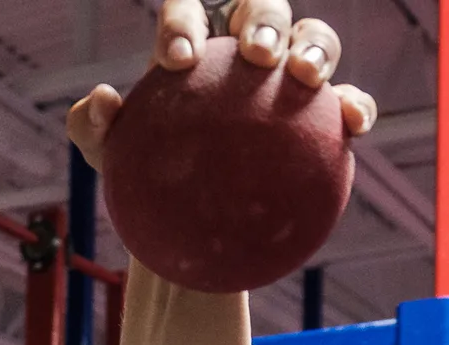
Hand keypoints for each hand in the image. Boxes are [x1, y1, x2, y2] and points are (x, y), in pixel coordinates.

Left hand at [67, 0, 376, 173]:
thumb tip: (104, 99)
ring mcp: (288, 76)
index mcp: (194, 41)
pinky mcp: (323, 115)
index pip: (191, 10)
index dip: (184, 21)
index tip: (176, 62)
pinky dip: (354, 105)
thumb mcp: (107, 154)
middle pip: (263, 7)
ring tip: (306, 78)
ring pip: (312, 37)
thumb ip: (93, 125)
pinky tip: (355, 124)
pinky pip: (346, 101)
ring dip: (314, 47)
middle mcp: (245, 47)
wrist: (188, 220)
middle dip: (264, 18)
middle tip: (255, 54)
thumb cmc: (144, 175)